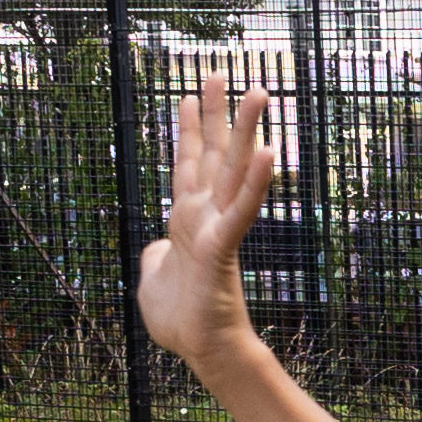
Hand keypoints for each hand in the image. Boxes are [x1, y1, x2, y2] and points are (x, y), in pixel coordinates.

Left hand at [134, 87, 279, 378]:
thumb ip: (155, 255)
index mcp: (186, 219)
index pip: (188, 163)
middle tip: (219, 72)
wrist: (200, 349)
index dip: (189, 129)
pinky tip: (268, 153)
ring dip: (245, 130)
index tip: (190, 95)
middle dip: (216, 113)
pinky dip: (254, 183)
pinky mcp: (223, 246)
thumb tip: (156, 249)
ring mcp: (216, 227)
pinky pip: (242, 209)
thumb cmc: (180, 319)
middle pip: (212, 153)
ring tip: (258, 93)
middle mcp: (204, 215)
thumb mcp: (153, 276)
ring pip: (233, 170)